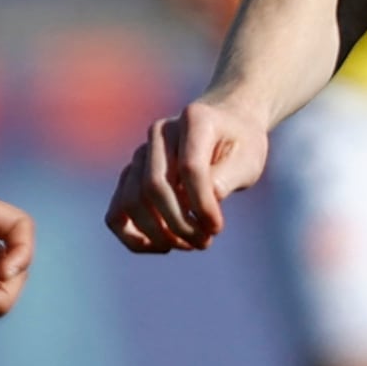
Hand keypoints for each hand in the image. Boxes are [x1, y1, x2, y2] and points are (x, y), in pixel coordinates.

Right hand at [107, 98, 270, 253]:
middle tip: (204, 242)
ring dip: (158, 233)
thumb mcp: (248, 157)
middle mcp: (161, 132)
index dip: (202, 205)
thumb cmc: (240, 144)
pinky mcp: (132, 174)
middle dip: (179, 224)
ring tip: (188, 244)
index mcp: (194, 119)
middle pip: (154, 186)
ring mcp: (141, 152)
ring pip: (132, 200)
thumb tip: (203, 206)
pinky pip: (117, 211)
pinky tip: (161, 247)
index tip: (217, 228)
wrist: (226, 126)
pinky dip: (134, 236)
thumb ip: (226, 178)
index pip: (190, 168)